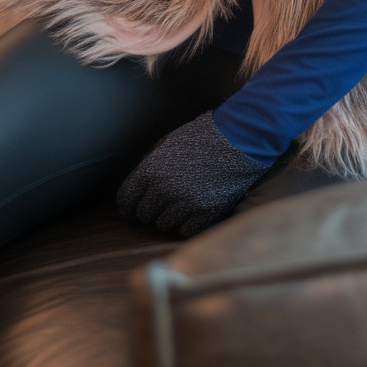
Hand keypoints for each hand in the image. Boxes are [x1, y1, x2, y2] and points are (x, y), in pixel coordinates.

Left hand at [116, 110, 267, 236]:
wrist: (241, 138)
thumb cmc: (204, 136)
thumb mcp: (169, 143)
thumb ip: (151, 166)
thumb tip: (138, 188)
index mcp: (151, 169)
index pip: (126, 200)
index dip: (129, 204)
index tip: (134, 206)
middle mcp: (164, 190)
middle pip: (143, 216)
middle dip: (149, 210)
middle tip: (161, 203)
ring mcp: (186, 204)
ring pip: (163, 225)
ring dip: (169, 216)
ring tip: (182, 202)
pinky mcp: (206, 215)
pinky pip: (185, 231)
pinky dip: (187, 223)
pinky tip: (194, 210)